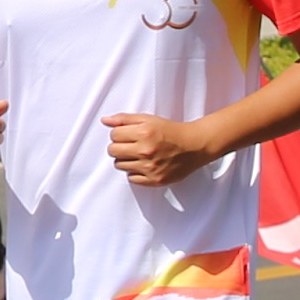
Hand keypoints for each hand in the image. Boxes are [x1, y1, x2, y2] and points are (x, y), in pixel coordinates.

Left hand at [103, 110, 222, 187]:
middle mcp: (146, 150)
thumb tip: (105, 121)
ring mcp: (150, 167)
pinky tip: (144, 165)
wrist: (194, 146)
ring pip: (119, 165)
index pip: (113, 135)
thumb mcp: (148, 119)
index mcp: (144, 132)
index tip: (127, 135)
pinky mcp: (155, 180)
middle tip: (130, 145)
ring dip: (125, 160)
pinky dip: (135, 172)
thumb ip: (125, 119)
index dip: (118, 134)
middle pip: (113, 151)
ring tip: (138, 154)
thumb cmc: (171, 131)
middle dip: (119, 147)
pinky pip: (131, 178)